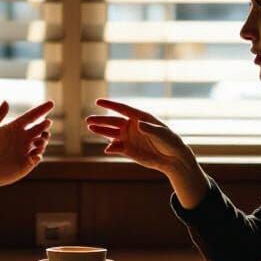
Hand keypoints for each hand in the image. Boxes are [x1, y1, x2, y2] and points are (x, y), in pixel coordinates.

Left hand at [0, 99, 53, 200]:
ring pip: (42, 142)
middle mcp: (22, 138)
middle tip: (46, 124)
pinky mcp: (26, 163)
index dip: (41, 110)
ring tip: (39, 140)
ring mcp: (25, 150)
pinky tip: (35, 154)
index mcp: (15, 128)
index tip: (51, 103)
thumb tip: (6, 101)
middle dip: (45, 125)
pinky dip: (39, 154)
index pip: (32, 116)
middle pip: (40, 128)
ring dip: (44, 139)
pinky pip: (37, 157)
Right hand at [85, 98, 208, 207]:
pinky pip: (116, 147)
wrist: (173, 159)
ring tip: (90, 129)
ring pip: (111, 133)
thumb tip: (138, 124)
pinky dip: (111, 148)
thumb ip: (150, 129)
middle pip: (113, 121)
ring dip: (101, 131)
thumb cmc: (170, 142)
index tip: (98, 102)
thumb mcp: (162, 134)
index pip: (122, 109)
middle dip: (100, 120)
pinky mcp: (129, 150)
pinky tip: (108, 149)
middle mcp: (132, 126)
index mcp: (140, 117)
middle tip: (88, 120)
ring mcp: (129, 138)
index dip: (110, 105)